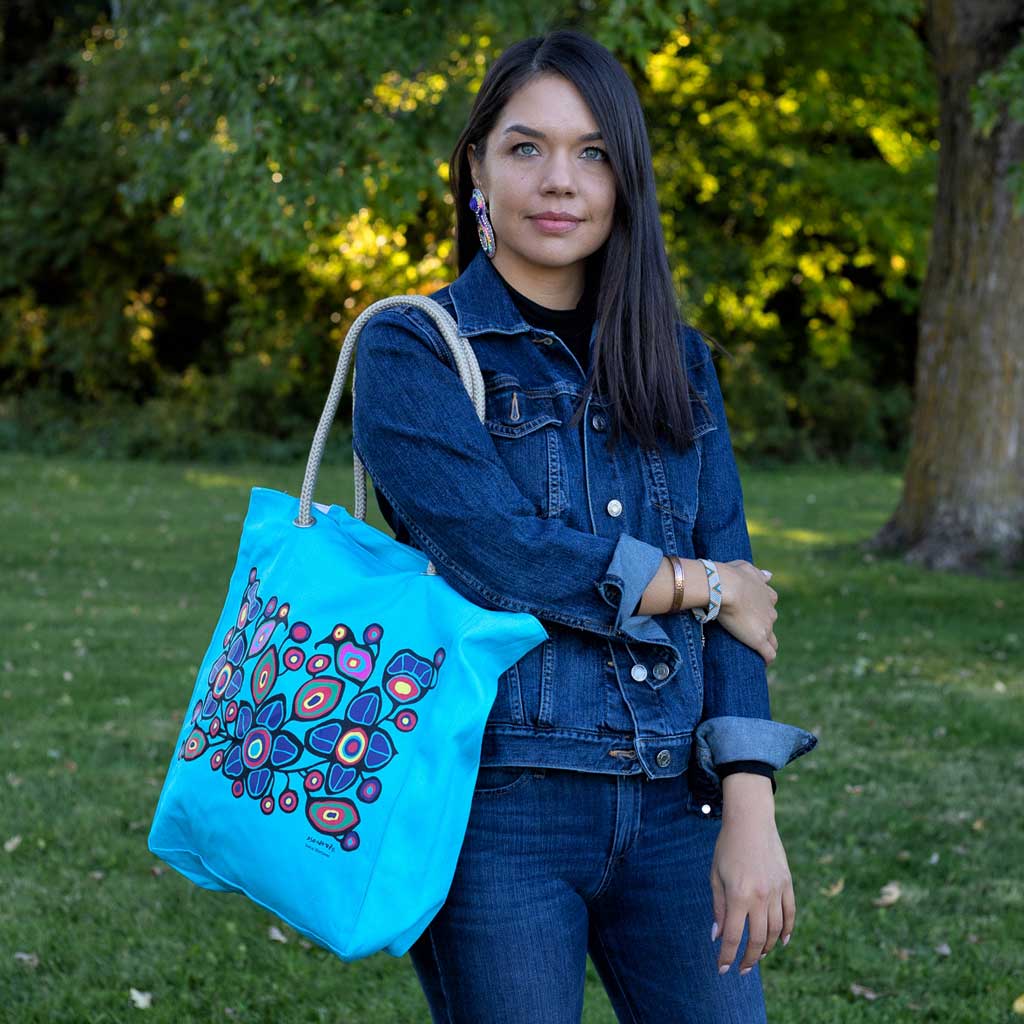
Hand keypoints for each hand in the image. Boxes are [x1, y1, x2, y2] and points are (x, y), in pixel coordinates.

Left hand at [710, 777, 794, 974]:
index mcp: (738, 896)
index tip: (722, 969)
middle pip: (757, 940)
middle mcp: (759, 897)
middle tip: (742, 969)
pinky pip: (790, 914)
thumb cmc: (727, 847)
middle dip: (749, 959)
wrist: (751, 821)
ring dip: (767, 948)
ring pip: (776, 931)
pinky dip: (787, 931)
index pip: (733, 936)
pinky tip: (781, 942)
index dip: (727, 956)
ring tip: (757, 955)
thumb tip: (717, 937)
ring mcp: (776, 891)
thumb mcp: (715, 876)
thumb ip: (718, 908)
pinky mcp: (787, 884)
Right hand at [714, 560, 778, 663]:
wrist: (725, 586)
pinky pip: (768, 654)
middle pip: (770, 623)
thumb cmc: (730, 575)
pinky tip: (763, 663)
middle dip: (762, 627)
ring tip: (756, 651)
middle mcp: (770, 611)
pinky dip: (766, 658)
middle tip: (747, 631)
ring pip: (772, 640)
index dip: (762, 612)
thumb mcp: (746, 568)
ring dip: (766, 644)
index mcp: (768, 595)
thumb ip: (757, 573)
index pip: (769, 607)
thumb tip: (769, 575)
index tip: (752, 616)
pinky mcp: (759, 639)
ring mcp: (766, 626)